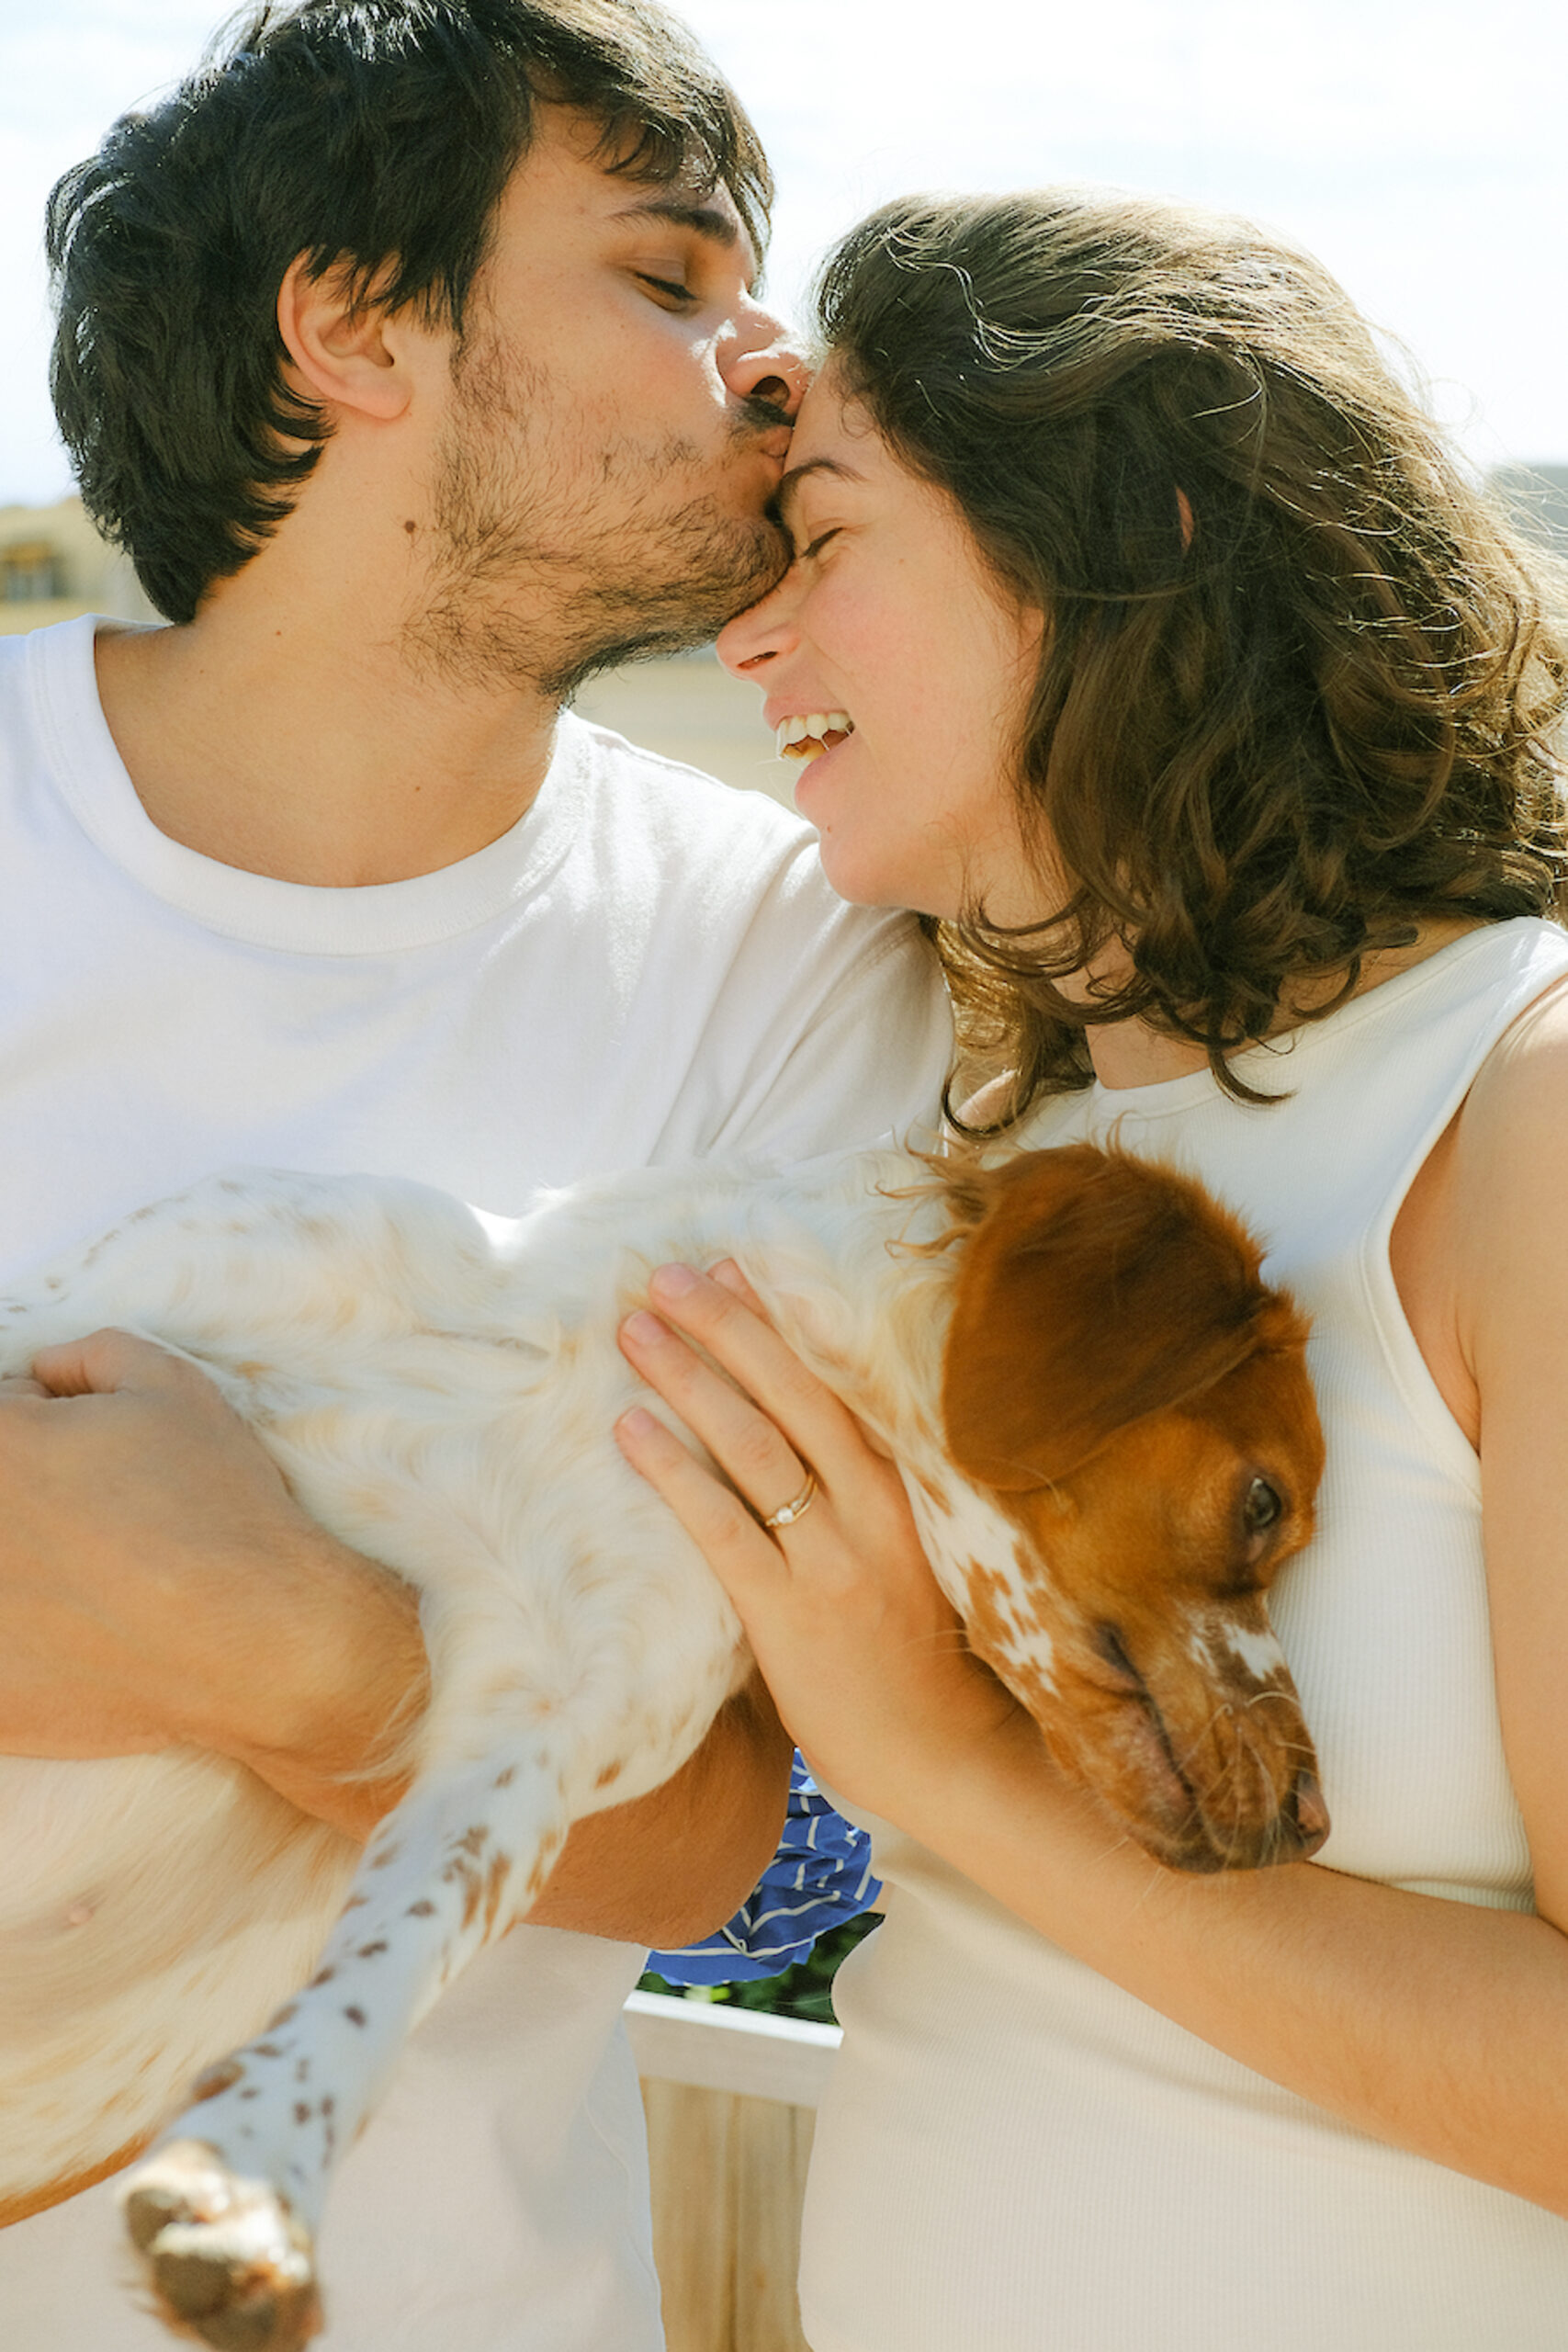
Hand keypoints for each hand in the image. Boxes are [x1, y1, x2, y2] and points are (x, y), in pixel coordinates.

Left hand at [0, 1328, 426, 1834]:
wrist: (255, 1637)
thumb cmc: (217, 1505)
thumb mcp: (173, 1387)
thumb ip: (91, 1356)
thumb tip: (45, 1370)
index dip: (48, 1430)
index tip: (91, 1460)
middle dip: (35, 1500)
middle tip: (98, 1522)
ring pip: (5, 1575)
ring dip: (32, 1570)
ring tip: (96, 1580)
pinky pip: (7, 1652)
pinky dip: (35, 1645)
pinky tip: (90, 1638)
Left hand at [615, 1261, 1020, 1813]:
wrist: (938, 1750)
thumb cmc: (910, 1649)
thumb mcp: (901, 1550)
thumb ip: (852, 1493)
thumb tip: (777, 1428)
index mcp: (902, 1484)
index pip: (833, 1380)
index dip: (777, 1320)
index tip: (732, 1264)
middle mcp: (871, 1508)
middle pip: (789, 1393)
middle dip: (724, 1326)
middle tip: (666, 1276)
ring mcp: (832, 1559)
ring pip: (752, 1445)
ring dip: (689, 1378)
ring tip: (636, 1330)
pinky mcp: (789, 1612)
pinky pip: (720, 1526)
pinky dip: (672, 1470)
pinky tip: (629, 1429)